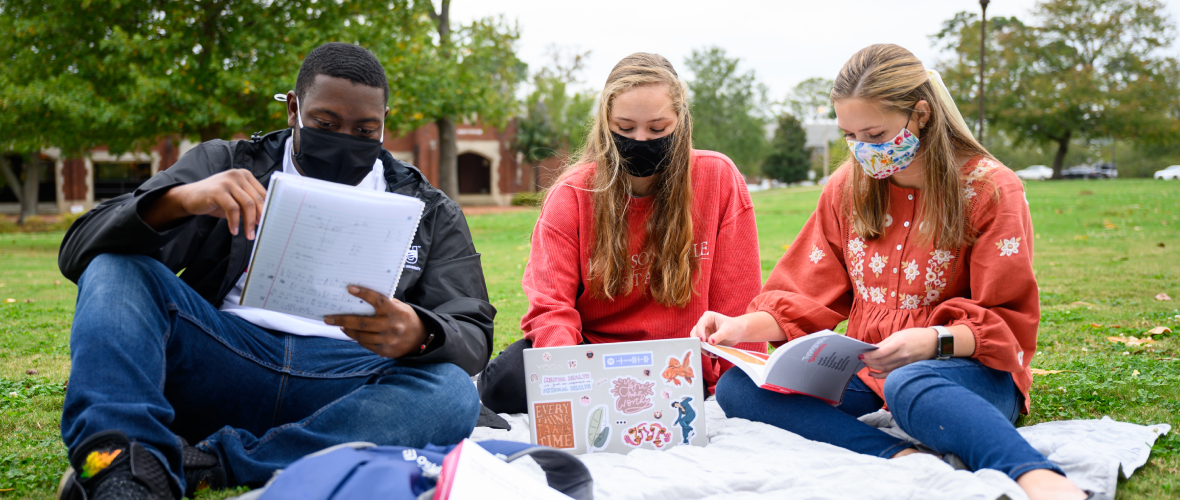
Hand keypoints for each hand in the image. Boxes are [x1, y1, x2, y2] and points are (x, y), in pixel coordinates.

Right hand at [148, 169, 267, 238]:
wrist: (190, 196)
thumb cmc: (215, 199)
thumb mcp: (236, 199)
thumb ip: (249, 204)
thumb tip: (265, 218)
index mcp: (245, 175)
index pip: (262, 194)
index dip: (267, 210)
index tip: (269, 223)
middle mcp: (238, 175)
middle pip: (256, 199)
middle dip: (260, 218)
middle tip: (260, 232)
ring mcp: (227, 181)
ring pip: (247, 204)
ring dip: (249, 223)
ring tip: (249, 235)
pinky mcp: (218, 190)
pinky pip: (232, 209)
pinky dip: (234, 222)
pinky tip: (233, 231)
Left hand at [324, 285, 427, 357]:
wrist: (420, 339)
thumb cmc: (405, 318)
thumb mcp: (400, 307)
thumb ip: (384, 304)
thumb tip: (360, 299)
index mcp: (396, 311)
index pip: (377, 301)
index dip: (364, 294)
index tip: (349, 288)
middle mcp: (391, 326)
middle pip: (362, 323)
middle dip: (342, 320)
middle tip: (328, 318)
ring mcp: (388, 340)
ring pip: (361, 336)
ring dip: (348, 330)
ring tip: (340, 325)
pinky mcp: (385, 351)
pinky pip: (366, 344)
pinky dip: (357, 338)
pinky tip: (352, 333)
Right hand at [690, 311, 781, 345]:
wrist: (739, 332)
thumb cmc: (734, 326)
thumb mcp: (727, 330)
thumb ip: (719, 335)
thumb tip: (710, 342)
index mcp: (708, 317)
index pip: (700, 324)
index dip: (700, 332)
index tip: (702, 340)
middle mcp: (704, 324)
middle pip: (695, 333)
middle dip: (697, 341)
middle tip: (702, 348)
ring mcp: (704, 333)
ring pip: (698, 341)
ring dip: (703, 348)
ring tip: (711, 354)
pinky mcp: (707, 341)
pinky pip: (703, 347)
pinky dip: (707, 351)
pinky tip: (714, 355)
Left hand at [860, 327, 937, 378]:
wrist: (934, 343)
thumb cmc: (915, 335)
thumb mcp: (899, 334)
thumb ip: (885, 342)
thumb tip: (872, 348)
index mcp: (899, 343)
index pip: (880, 353)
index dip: (869, 355)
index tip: (861, 354)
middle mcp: (902, 355)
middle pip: (881, 362)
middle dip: (869, 361)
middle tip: (861, 359)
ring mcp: (905, 363)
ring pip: (884, 369)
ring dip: (873, 367)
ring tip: (866, 363)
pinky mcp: (906, 368)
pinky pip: (891, 373)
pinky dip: (880, 375)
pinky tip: (872, 373)